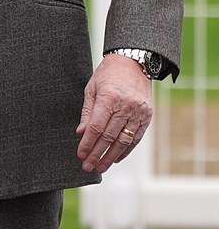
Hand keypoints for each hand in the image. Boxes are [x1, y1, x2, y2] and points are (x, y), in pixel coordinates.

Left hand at [76, 54, 152, 173]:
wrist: (134, 61)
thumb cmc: (109, 74)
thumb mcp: (92, 88)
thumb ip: (87, 112)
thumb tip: (80, 133)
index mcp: (109, 97)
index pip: (96, 127)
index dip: (88, 143)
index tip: (80, 155)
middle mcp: (125, 106)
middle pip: (109, 137)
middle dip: (97, 154)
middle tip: (87, 167)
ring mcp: (138, 112)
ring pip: (123, 140)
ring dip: (110, 156)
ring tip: (100, 167)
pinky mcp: (147, 116)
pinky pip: (136, 138)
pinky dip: (125, 150)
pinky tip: (115, 158)